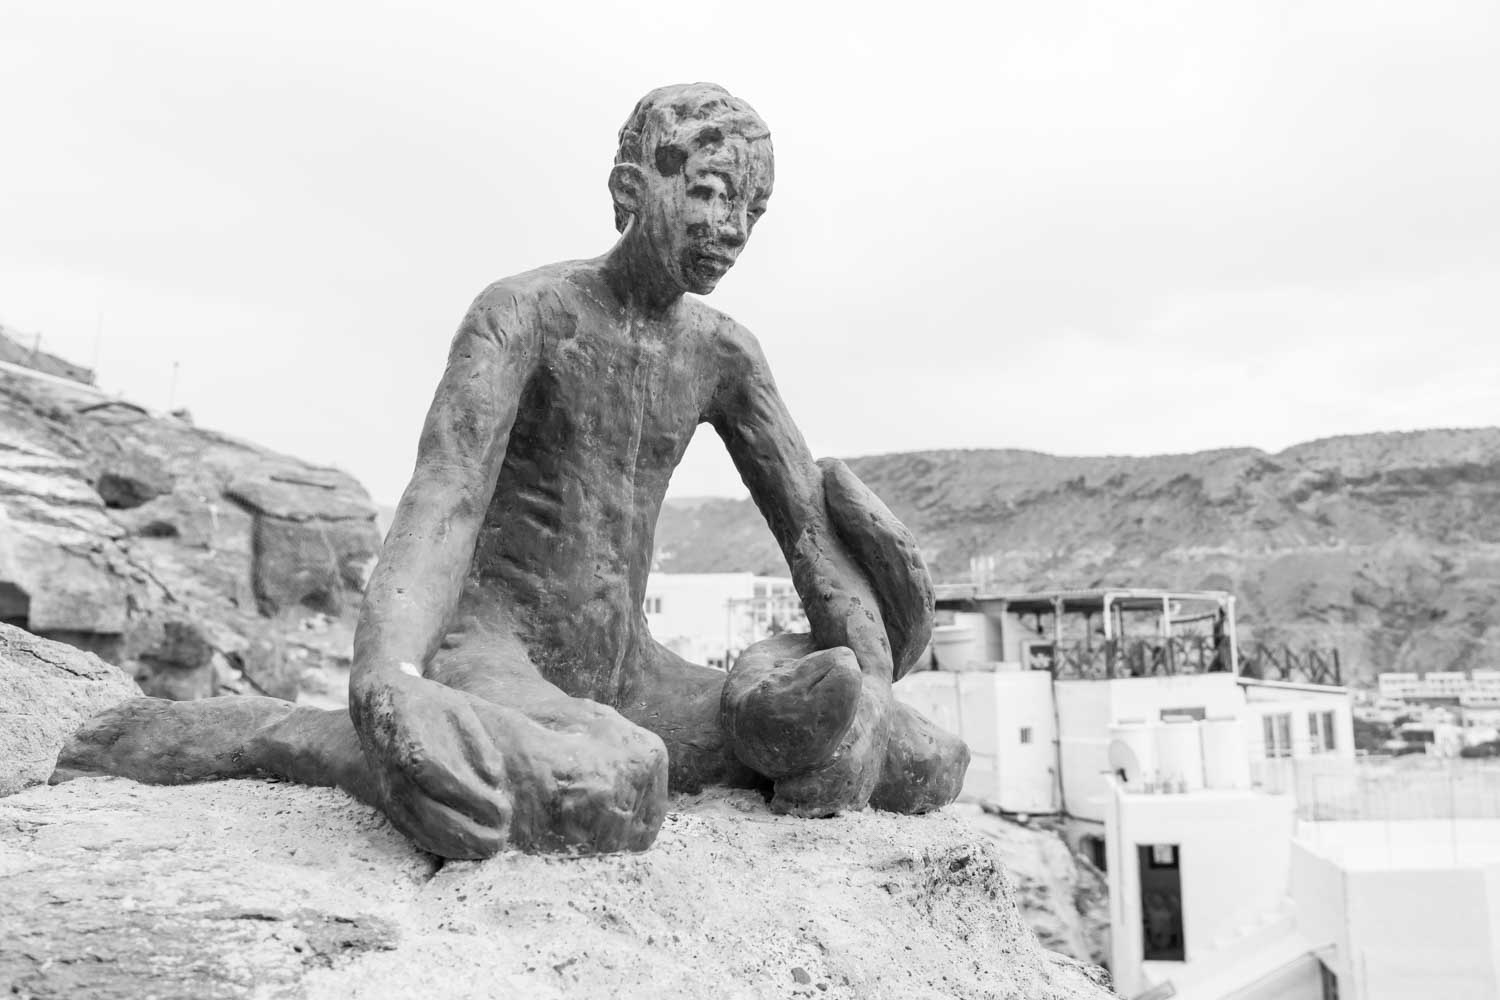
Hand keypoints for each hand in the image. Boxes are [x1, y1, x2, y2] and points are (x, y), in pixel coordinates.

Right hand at [352, 671, 512, 857]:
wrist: (378, 704)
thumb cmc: (427, 704)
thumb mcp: (460, 711)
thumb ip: (479, 745)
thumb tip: (496, 779)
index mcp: (418, 753)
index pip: (455, 790)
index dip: (482, 805)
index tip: (506, 811)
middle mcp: (400, 779)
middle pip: (439, 819)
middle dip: (475, 833)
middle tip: (503, 836)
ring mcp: (391, 795)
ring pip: (425, 833)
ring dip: (460, 847)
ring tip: (489, 848)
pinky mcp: (388, 805)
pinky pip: (413, 834)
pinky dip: (440, 845)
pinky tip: (463, 849)